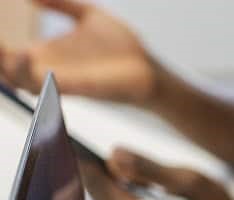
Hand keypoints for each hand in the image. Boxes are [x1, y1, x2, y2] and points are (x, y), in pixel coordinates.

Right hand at [0, 0, 158, 102]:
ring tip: (4, 51)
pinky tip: (26, 56)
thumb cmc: (122, 47)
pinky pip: (51, 87)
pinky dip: (36, 77)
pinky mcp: (81, 89)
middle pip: (7, 71)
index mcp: (47, 54)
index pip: (7, 54)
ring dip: (9, 69)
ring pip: (22, 83)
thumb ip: (61, 4)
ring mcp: (64, 82)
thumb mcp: (87, 16)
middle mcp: (49, 70)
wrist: (150, 69)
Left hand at [81, 149, 233, 199]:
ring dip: (103, 184)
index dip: (81, 157)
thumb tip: (113, 154)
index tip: (67, 132)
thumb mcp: (192, 181)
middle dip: (90, 170)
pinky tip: (120, 182)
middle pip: (97, 198)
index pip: (96, 185)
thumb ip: (149, 167)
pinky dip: (116, 198)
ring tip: (98, 158)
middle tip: (77, 140)